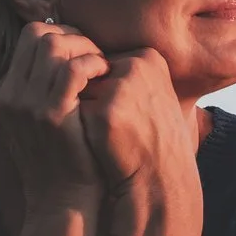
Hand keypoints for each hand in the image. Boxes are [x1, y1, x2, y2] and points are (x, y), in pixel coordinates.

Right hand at [0, 21, 108, 210]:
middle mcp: (9, 96)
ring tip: (101, 65)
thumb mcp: (35, 123)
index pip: (28, 39)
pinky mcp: (52, 116)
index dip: (59, 35)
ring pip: (53, 46)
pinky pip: (72, 70)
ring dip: (84, 49)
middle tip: (94, 54)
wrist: (61, 202)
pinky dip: (92, 64)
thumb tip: (59, 57)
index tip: (82, 50)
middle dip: (71, 36)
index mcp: (2, 95)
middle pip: (37, 35)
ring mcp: (27, 105)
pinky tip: (104, 74)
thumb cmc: (59, 161)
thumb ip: (38, 91)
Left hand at [75, 48, 197, 204]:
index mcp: (148, 58)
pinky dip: (79, 127)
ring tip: (107, 133)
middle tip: (116, 124)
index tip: (123, 111)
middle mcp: (136, 66)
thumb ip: (124, 74)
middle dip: (93, 98)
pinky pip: (74, 110)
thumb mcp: (150, 94)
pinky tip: (97, 142)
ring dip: (84, 111)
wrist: (161, 178)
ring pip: (79, 90)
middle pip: (90, 73)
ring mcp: (120, 88)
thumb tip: (84, 61)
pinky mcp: (105, 113)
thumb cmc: (153, 138)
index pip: (104, 62)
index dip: (104, 90)